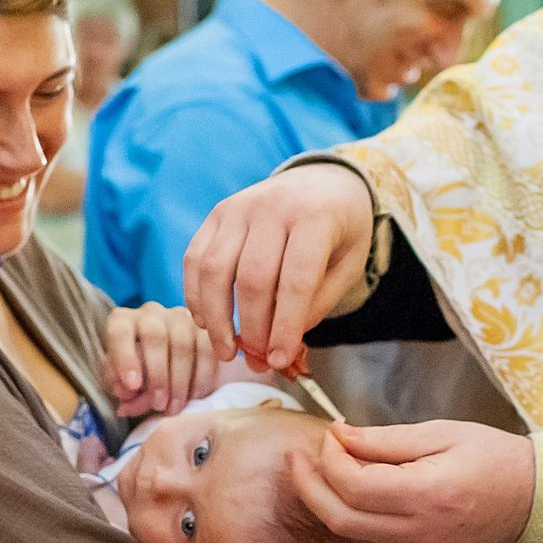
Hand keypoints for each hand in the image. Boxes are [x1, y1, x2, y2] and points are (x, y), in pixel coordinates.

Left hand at [105, 302, 218, 416]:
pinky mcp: (204, 330)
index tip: (133, 386)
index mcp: (123, 321)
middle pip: (155, 336)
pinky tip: (194, 396)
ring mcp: (180, 318)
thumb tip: (127, 393)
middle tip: (158, 404)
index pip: (121, 332)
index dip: (126, 359)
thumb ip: (121, 387)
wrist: (161, 369)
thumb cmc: (136, 375)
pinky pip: (207, 351)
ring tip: (175, 406)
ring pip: (183, 344)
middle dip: (158, 375)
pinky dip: (201, 377)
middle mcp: (151, 314)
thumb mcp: (122, 383)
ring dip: (180, 381)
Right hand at [182, 164, 375, 375]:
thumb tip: (279, 348)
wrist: (323, 181)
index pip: (296, 280)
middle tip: (256, 360)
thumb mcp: (347, 266)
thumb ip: (316, 304)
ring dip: (216, 318)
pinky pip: (195, 258)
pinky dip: (195, 295)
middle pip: (252, 279)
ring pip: (215, 269)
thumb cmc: (340, 231)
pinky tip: (206, 322)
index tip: (278, 360)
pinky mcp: (217, 214)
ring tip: (226, 350)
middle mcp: (273, 206)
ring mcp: (239, 207)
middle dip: (252, 329)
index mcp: (316, 217)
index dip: (285, 326)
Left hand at [289, 420, 534, 542]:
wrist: (534, 501)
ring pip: (359, 530)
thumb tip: (338, 438)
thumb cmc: (491, 458)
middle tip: (298, 459)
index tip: (328, 436)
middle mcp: (421, 535)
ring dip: (345, 499)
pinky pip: (381, 541)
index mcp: (427, 496)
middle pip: (340, 519)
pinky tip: (388, 496)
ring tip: (353, 468)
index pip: (352, 486)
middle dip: (310, 487)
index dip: (329, 460)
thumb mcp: (440, 433)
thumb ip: (383, 440)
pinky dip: (372, 516)